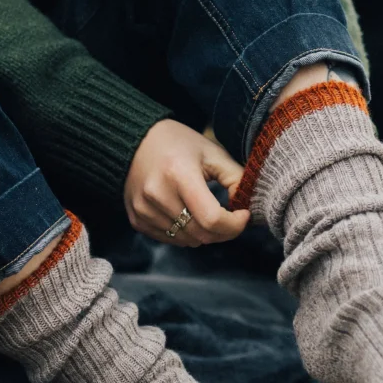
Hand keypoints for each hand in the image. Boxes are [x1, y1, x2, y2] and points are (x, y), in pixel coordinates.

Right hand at [124, 119, 249, 246]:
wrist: (137, 141)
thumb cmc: (179, 145)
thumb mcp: (212, 153)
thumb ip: (236, 178)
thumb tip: (246, 205)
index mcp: (178, 174)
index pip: (211, 219)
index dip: (234, 225)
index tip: (243, 215)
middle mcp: (157, 194)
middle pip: (201, 234)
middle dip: (224, 232)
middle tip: (231, 218)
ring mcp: (144, 210)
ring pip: (188, 241)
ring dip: (205, 233)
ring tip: (207, 213)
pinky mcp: (137, 219)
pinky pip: (171, 240)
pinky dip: (186, 233)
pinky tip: (187, 214)